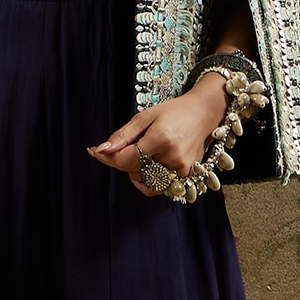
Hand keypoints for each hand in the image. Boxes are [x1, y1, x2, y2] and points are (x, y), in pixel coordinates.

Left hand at [87, 72, 226, 197]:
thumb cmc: (174, 111)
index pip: (127, 159)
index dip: (108, 157)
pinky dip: (148, 180)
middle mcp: (172, 157)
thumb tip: (103, 150)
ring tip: (143, 152)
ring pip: (143, 181)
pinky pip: (157, 187)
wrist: (204, 113)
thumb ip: (123, 135)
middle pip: (133, 171)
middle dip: (123, 160)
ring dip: (135, 169)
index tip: (95, 151)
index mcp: (161, 139)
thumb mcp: (145, 116)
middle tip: (127, 144)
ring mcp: (181, 169)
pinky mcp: (186, 176)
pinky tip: (148, 167)